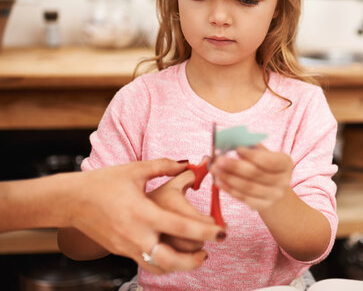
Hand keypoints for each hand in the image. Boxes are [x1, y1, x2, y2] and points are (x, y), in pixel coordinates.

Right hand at [66, 159, 223, 274]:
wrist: (71, 201)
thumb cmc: (104, 182)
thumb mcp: (136, 170)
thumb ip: (165, 166)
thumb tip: (188, 163)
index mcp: (143, 212)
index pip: (182, 227)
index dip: (206, 231)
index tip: (222, 231)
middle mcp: (136, 234)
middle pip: (172, 259)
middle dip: (195, 260)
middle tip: (210, 251)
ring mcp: (127, 246)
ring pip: (160, 267)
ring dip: (181, 266)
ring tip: (197, 256)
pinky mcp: (121, 251)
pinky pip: (147, 263)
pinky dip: (164, 263)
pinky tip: (174, 255)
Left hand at [210, 145, 293, 210]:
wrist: (272, 188)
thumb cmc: (263, 165)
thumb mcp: (261, 153)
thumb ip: (249, 147)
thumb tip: (231, 142)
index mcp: (285, 163)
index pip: (268, 160)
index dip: (252, 155)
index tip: (236, 149)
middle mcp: (284, 181)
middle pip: (256, 174)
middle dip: (235, 167)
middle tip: (218, 160)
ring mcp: (275, 195)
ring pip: (248, 187)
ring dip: (229, 178)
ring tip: (215, 170)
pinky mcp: (263, 206)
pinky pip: (244, 198)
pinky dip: (230, 190)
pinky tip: (219, 181)